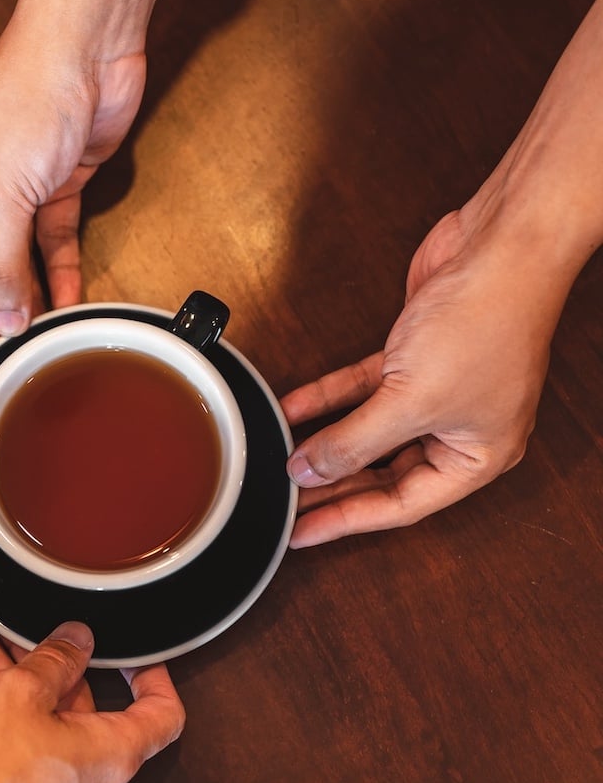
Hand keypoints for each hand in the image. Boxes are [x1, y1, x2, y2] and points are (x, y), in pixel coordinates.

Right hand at [0, 0, 169, 361]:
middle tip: (6, 353)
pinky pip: (56, 237)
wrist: (86, 50)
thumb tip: (2, 315)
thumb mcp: (3, 195)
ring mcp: (20, 184)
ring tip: (40, 336)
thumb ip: (1, 263)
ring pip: (21, 253)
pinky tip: (69, 298)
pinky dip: (63, 267)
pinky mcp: (59, 181)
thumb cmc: (27, 96)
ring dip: (32, 292)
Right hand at [0, 594, 184, 782]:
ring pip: (28, 707)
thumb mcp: (17, 695)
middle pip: (76, 699)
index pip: (159, 715)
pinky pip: (1, 728)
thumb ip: (53, 660)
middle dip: (40, 651)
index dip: (152, 676)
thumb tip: (76, 641)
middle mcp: (82, 775)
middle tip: (18, 620)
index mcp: (107, 755)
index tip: (134, 651)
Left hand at [281, 0, 602, 546]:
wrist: (501, 248)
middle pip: (383, 472)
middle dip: (332, 485)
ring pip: (369, 431)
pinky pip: (361, 389)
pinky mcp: (415, 356)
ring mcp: (436, 391)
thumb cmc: (486, 323)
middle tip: (284, 502)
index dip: (346, 519)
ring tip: (281, 461)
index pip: (400, 505)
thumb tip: (310, 471)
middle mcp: (459, 430)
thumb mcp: (410, 400)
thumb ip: (354, 441)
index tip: (302, 535)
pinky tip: (291, 408)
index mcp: (476, 457)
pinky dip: (327, 397)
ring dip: (324, 442)